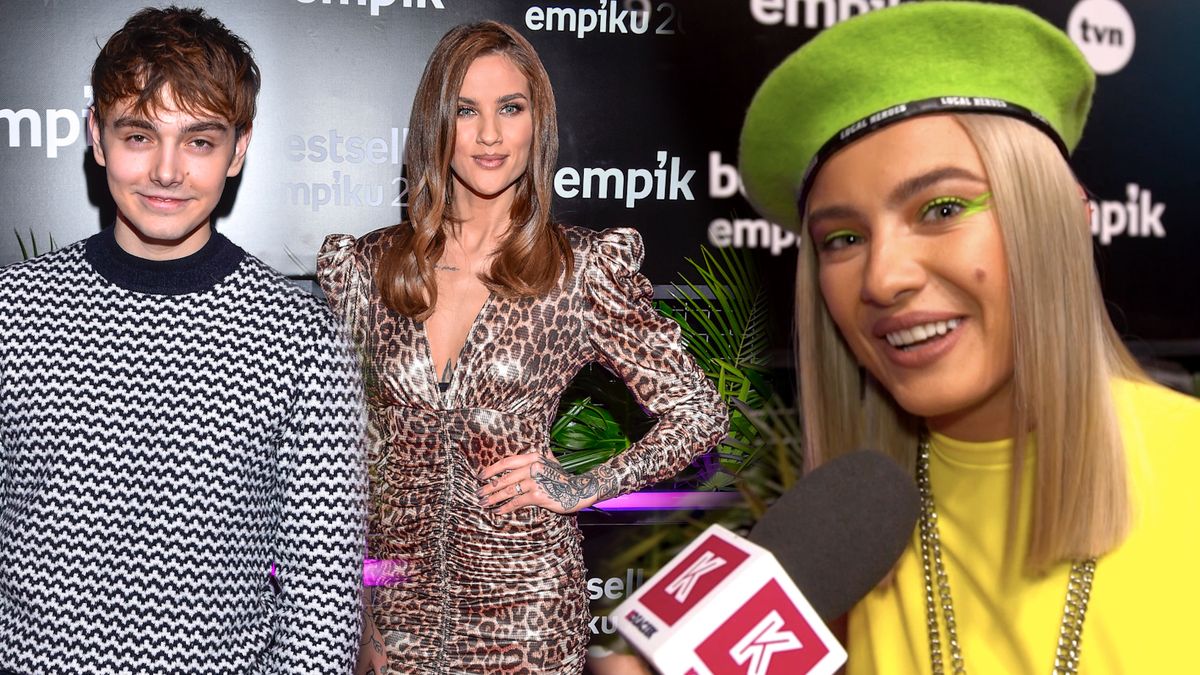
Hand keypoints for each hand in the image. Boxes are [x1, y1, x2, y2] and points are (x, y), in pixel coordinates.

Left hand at [477, 452, 615, 514]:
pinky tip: (498, 511)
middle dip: (489, 487)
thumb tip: (519, 457)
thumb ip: (535, 458)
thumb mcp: (549, 462)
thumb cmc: (561, 478)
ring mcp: (535, 481)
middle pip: (504, 478)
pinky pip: (516, 502)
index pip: (507, 462)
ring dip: (493, 498)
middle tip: (478, 493)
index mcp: (533, 457)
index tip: (480, 476)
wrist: (578, 489)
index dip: (491, 470)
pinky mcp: (537, 495)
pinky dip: (506, 507)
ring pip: (507, 490)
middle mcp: (533, 466)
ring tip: (484, 503)